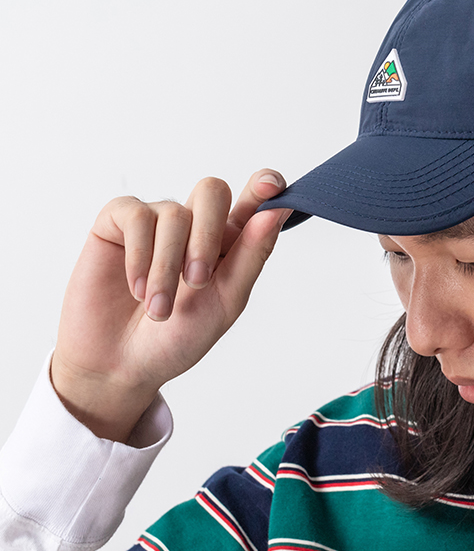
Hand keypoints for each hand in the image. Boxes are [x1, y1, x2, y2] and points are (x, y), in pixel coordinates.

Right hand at [50, 171, 290, 441]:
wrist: (119, 366)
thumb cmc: (177, 337)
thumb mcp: (226, 301)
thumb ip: (252, 254)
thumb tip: (277, 211)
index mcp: (229, 240)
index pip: (253, 199)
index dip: (265, 184)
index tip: (271, 186)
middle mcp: (194, 223)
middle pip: (212, 191)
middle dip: (207, 235)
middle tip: (197, 281)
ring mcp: (156, 220)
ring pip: (173, 213)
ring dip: (167, 266)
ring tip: (158, 308)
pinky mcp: (117, 222)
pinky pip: (135, 216)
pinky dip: (138, 255)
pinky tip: (136, 287)